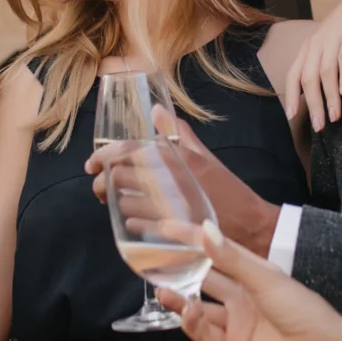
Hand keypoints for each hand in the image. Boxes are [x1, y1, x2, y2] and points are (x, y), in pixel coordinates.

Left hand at [93, 115, 278, 252]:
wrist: (249, 226)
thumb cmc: (226, 190)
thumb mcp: (204, 156)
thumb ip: (178, 132)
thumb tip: (156, 110)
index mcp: (175, 157)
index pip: (127, 150)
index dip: (102, 155)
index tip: (92, 164)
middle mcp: (169, 179)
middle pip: (117, 176)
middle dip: (102, 182)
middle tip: (102, 188)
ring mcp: (166, 207)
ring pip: (122, 202)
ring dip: (115, 203)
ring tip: (119, 204)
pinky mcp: (167, 231)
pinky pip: (134, 225)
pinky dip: (128, 222)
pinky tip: (133, 220)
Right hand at [161, 223, 341, 340]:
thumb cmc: (299, 307)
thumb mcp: (264, 278)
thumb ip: (231, 258)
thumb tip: (204, 228)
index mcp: (250, 271)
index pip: (214, 250)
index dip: (190, 238)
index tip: (163, 226)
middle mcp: (239, 293)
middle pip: (202, 278)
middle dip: (178, 270)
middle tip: (150, 261)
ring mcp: (234, 320)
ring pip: (199, 306)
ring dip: (180, 299)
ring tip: (162, 291)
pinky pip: (205, 333)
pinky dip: (192, 323)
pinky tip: (185, 312)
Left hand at [280, 0, 341, 131]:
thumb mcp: (326, 49)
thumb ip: (318, 69)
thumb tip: (311, 97)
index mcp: (307, 50)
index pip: (293, 76)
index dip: (291, 96)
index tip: (292, 117)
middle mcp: (315, 45)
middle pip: (309, 78)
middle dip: (313, 104)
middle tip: (320, 126)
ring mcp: (331, 39)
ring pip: (326, 71)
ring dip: (330, 96)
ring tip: (334, 116)